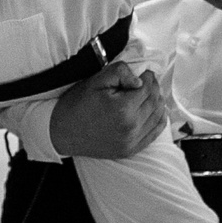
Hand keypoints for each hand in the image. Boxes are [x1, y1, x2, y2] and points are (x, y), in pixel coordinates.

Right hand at [49, 62, 167, 158]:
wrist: (62, 132)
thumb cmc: (77, 104)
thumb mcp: (95, 81)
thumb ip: (120, 73)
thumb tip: (139, 81)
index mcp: (122, 109)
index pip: (148, 88)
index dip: (149, 77)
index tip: (145, 72)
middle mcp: (131, 127)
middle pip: (155, 102)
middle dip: (154, 88)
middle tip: (147, 81)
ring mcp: (132, 141)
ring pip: (158, 117)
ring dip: (158, 102)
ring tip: (149, 94)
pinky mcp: (131, 150)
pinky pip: (154, 133)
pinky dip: (159, 120)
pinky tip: (154, 111)